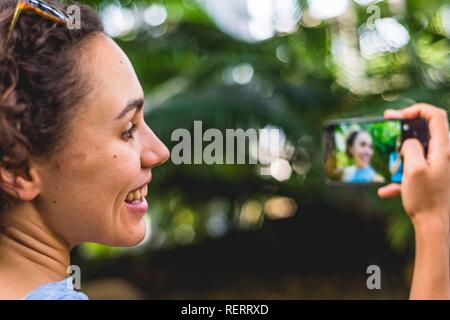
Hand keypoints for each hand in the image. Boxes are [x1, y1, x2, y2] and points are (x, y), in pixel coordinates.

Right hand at [378, 103, 449, 224]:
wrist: (436, 226)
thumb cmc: (426, 198)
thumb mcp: (413, 169)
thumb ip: (411, 147)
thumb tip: (409, 141)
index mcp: (444, 149)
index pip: (436, 116)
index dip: (418, 110)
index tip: (400, 116)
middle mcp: (445, 154)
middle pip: (427, 130)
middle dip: (406, 126)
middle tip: (388, 122)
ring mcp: (440, 166)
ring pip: (419, 149)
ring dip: (402, 153)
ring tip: (387, 161)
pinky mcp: (435, 177)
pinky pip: (417, 168)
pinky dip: (402, 175)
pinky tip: (387, 190)